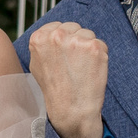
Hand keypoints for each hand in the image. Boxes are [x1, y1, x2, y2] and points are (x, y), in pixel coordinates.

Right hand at [28, 20, 108, 137]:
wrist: (71, 110)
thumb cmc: (54, 90)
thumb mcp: (37, 64)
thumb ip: (44, 45)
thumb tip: (52, 33)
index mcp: (39, 38)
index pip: (58, 26)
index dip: (64, 41)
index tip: (64, 55)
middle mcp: (57, 36)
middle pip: (74, 28)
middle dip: (76, 42)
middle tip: (74, 64)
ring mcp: (77, 41)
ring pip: (88, 34)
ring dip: (88, 48)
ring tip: (81, 69)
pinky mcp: (95, 47)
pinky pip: (100, 44)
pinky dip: (99, 56)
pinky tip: (91, 70)